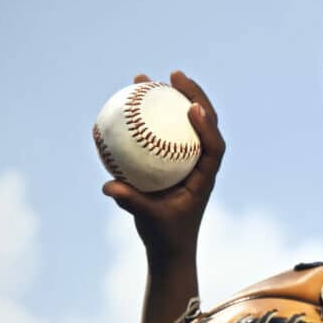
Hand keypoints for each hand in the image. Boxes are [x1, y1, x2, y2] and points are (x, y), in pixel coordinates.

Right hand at [102, 71, 225, 267]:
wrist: (170, 246)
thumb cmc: (165, 234)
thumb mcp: (148, 219)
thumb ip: (131, 201)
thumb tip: (108, 185)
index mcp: (205, 177)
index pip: (214, 146)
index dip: (207, 125)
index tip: (192, 107)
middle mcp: (200, 164)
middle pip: (205, 122)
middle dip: (192, 95)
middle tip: (173, 76)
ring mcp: (187, 160)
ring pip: (183, 123)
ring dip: (170, 98)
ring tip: (148, 80)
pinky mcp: (172, 161)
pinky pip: (163, 134)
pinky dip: (150, 118)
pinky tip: (127, 105)